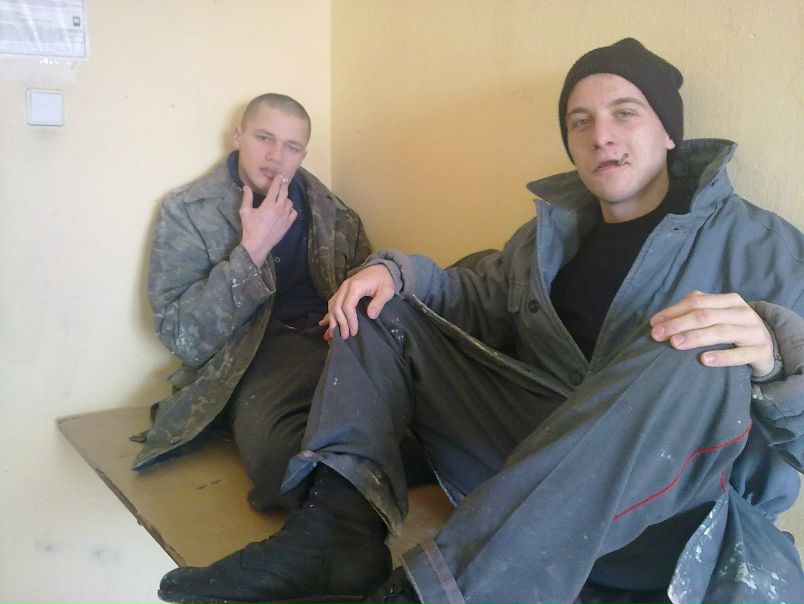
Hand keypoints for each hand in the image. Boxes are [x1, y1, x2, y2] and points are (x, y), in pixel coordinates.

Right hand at [239, 177, 296, 265]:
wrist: (258, 244)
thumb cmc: (250, 228)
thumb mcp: (245, 212)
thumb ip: (247, 198)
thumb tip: (246, 187)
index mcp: (268, 204)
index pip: (275, 188)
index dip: (278, 181)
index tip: (280, 175)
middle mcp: (279, 209)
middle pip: (284, 193)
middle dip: (284, 185)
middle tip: (284, 181)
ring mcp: (285, 217)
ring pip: (289, 202)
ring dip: (286, 198)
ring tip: (282, 196)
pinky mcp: (288, 224)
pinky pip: (293, 213)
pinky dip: (291, 209)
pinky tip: (286, 209)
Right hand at [319, 264, 395, 340]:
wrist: (381, 268)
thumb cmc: (384, 280)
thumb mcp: (387, 291)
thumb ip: (379, 303)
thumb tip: (371, 316)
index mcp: (355, 286)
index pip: (347, 306)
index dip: (349, 321)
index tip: (354, 332)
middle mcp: (345, 287)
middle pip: (336, 307)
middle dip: (340, 323)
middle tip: (345, 336)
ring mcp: (342, 288)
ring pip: (332, 305)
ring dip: (332, 320)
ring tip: (334, 334)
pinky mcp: (342, 291)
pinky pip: (332, 303)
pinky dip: (329, 314)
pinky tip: (325, 323)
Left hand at [650, 291, 773, 376]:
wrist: (766, 348)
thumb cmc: (733, 330)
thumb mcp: (717, 316)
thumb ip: (695, 312)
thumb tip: (662, 319)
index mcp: (729, 301)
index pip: (697, 302)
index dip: (673, 312)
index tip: (653, 324)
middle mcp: (743, 313)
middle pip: (706, 316)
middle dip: (678, 324)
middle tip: (658, 336)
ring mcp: (754, 332)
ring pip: (722, 332)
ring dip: (696, 337)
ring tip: (675, 344)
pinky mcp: (760, 351)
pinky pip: (740, 354)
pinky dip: (722, 357)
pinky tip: (704, 359)